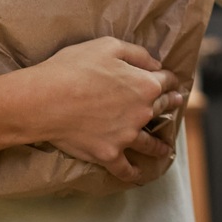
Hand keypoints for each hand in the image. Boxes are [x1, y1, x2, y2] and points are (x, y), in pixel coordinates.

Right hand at [20, 37, 182, 183]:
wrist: (45, 100)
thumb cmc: (73, 68)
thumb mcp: (109, 46)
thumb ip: (137, 54)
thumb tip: (155, 64)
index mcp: (145, 85)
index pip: (165, 81)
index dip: (168, 79)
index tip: (170, 81)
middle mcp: (141, 112)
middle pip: (161, 108)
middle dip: (170, 104)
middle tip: (176, 104)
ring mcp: (126, 136)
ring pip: (148, 143)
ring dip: (159, 146)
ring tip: (165, 149)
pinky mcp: (108, 154)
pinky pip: (124, 168)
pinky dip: (132, 173)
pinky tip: (138, 175)